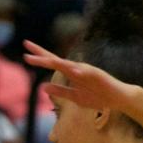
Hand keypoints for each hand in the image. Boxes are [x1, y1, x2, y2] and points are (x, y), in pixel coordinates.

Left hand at [22, 39, 137, 111]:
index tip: (25, 54)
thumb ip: (60, 91)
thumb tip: (42, 87)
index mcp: (71, 74)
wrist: (117, 98)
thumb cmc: (97, 96)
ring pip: (69, 65)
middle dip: (41, 54)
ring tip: (44, 59)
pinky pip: (87, 73)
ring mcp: (87, 71)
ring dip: (57, 62)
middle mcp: (77, 69)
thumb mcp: (74, 97)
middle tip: (26, 44)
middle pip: (56, 60)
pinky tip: (73, 71)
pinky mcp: (98, 76)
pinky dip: (80, 72)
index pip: (52, 64)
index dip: (39, 59)